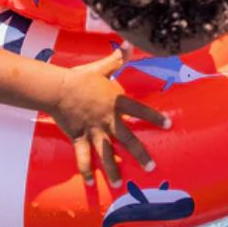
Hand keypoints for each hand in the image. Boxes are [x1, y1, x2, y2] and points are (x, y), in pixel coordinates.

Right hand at [48, 42, 170, 186]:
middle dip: (139, 154)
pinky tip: (90, 183)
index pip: (140, 110)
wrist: (58, 88)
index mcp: (116, 102)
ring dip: (114, 169)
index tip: (169, 126)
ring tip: (121, 184)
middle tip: (151, 168)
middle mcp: (108, 120)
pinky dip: (86, 170)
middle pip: (127, 139)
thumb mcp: (102, 67)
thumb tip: (130, 42)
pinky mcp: (79, 138)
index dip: (154, 118)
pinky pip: (83, 157)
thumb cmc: (81, 77)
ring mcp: (94, 131)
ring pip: (106, 153)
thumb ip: (118, 58)